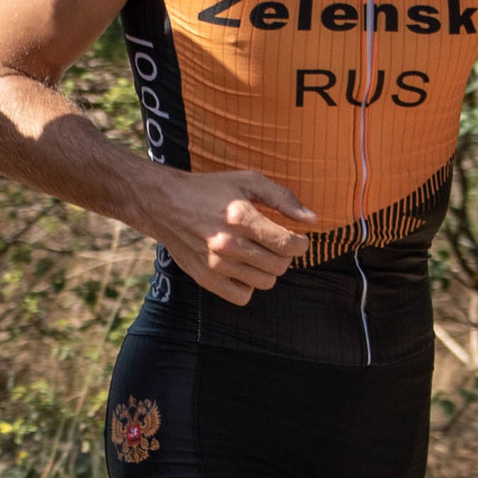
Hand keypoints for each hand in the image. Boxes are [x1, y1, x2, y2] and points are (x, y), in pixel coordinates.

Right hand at [150, 166, 315, 303]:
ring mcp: (215, 264)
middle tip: (276, 243)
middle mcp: (228, 244)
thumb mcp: (247, 181)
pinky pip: (243, 296)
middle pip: (279, 265)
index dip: (302, 244)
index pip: (288, 245)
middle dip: (285, 255)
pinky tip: (243, 267)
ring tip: (258, 253)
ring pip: (265, 282)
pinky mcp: (205, 278)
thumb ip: (283, 198)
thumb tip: (312, 219)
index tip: (299, 238)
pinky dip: (248, 284)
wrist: (164, 204)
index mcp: (241, 217)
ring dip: (268, 269)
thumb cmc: (210, 190)